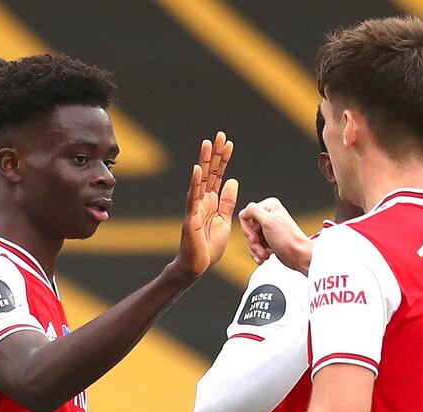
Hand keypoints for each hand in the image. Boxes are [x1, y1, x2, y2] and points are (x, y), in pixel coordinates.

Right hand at [174, 131, 238, 277]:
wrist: (196, 266)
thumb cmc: (208, 246)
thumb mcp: (224, 220)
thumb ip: (227, 201)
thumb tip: (233, 180)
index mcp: (211, 201)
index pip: (218, 175)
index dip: (223, 159)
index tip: (229, 143)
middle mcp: (202, 200)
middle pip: (209, 172)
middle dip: (215, 154)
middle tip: (220, 135)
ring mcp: (195, 208)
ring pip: (200, 181)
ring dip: (204, 162)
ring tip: (207, 144)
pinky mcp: (190, 218)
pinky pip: (193, 199)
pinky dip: (194, 184)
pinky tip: (196, 170)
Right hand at [239, 198, 310, 272]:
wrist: (299, 255)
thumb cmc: (288, 239)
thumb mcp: (268, 221)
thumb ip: (253, 211)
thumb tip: (244, 211)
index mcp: (269, 206)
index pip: (246, 215)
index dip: (248, 229)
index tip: (255, 238)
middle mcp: (269, 215)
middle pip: (248, 228)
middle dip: (253, 242)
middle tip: (261, 248)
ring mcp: (268, 228)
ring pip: (251, 239)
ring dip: (256, 249)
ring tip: (264, 254)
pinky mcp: (269, 239)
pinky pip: (255, 245)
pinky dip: (258, 253)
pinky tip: (264, 257)